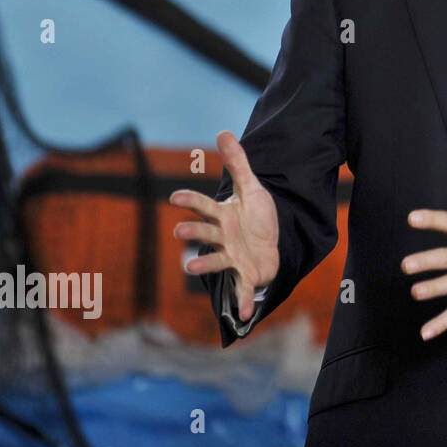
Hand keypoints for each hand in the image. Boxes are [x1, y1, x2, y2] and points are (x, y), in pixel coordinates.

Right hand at [169, 130, 279, 322]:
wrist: (271, 244)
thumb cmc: (255, 218)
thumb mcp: (251, 188)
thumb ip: (238, 163)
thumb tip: (223, 131)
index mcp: (223, 216)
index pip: (204, 207)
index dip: (191, 202)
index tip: (175, 197)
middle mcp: (223, 237)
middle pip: (205, 234)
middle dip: (193, 233)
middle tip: (180, 233)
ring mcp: (232, 257)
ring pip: (215, 260)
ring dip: (204, 264)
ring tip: (190, 266)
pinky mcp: (246, 274)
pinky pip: (242, 288)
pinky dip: (242, 301)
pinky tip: (243, 314)